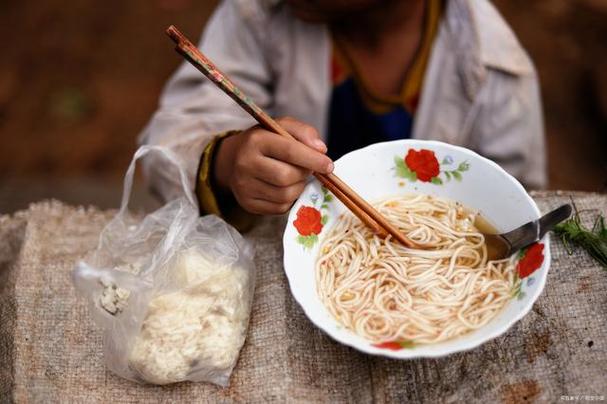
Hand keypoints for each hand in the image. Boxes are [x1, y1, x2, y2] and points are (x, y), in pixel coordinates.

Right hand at [214, 117, 332, 214]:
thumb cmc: (264, 141)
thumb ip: (303, 132)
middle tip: (308, 169)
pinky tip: (285, 188)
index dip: (313, 159)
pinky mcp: (248, 204)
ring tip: (296, 177)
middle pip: (286, 176)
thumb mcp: (281, 127)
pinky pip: (279, 208)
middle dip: (304, 174)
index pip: (289, 150)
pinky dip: (290, 199)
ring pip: (285, 195)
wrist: (232, 160)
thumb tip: (321, 150)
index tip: (329, 165)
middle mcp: (246, 163)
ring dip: (298, 187)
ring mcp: (244, 186)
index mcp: (255, 140)